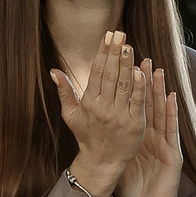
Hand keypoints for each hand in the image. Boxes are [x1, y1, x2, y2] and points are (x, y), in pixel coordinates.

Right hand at [52, 31, 146, 195]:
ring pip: (124, 85)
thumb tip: (53, 70)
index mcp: (89, 102)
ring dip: (127, 64)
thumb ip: (64, 91)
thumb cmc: (86, 136)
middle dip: (115, 53)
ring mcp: (119, 116)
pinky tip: (141, 71)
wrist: (102, 162)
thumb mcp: (71, 115)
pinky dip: (139, 87)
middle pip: (110, 75)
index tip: (108, 35)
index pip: (97, 71)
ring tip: (129, 46)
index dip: (103, 52)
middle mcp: (103, 107)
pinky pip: (137, 102)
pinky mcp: (134, 125)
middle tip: (120, 33)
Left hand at [115, 62, 185, 196]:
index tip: (119, 65)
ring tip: (157, 69)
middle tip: (138, 56)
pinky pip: (171, 131)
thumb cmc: (134, 185)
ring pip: (160, 112)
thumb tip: (88, 126)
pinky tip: (172, 98)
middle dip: (142, 80)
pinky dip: (171, 114)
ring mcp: (163, 143)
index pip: (131, 105)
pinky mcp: (172, 154)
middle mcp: (152, 135)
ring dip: (159, 90)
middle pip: (146, 103)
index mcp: (137, 134)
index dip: (125, 86)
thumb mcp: (116, 160)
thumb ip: (105, 140)